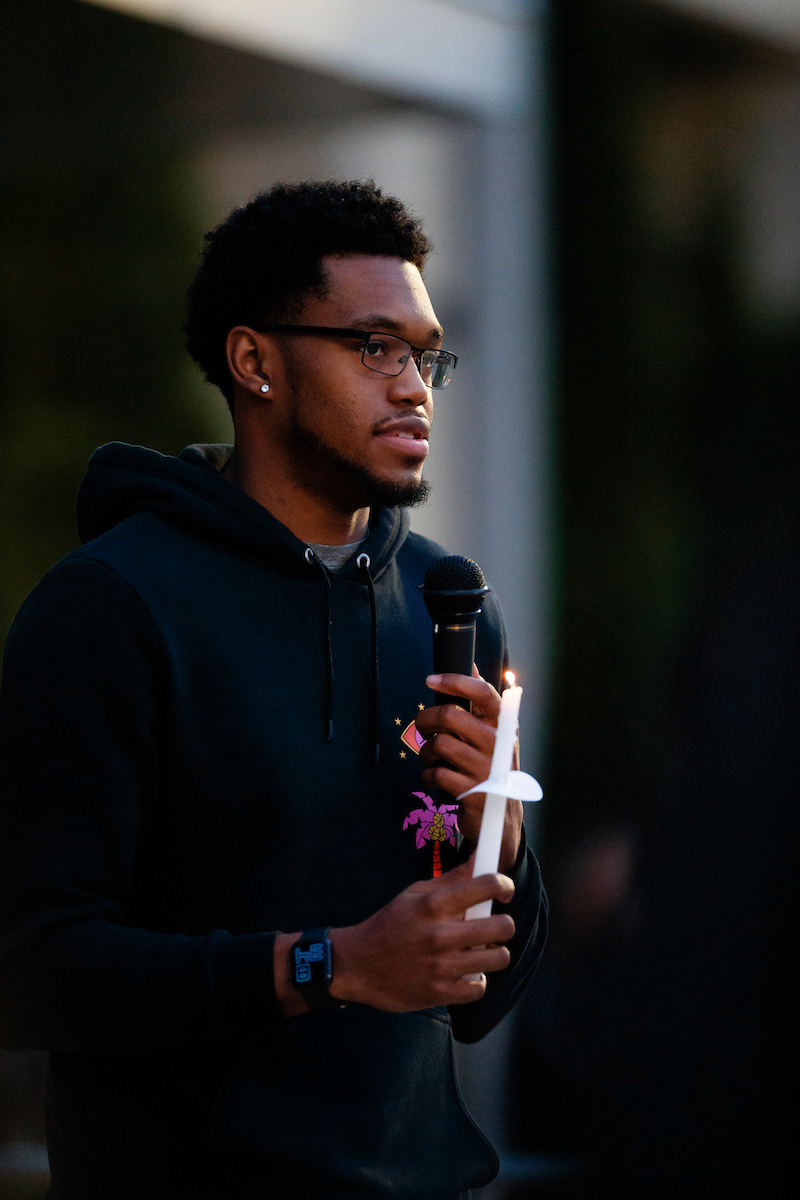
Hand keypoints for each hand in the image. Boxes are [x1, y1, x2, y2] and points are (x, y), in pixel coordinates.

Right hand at [273, 862, 514, 1016]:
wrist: (356, 965)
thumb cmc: (388, 925)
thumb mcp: (414, 894)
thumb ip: (450, 879)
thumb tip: (480, 858)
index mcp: (433, 904)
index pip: (487, 885)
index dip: (503, 885)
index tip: (503, 890)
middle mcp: (440, 934)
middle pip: (503, 926)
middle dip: (503, 924)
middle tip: (493, 925)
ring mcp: (441, 966)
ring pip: (498, 958)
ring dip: (493, 953)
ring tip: (480, 951)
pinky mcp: (440, 992)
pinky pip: (480, 987)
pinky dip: (475, 980)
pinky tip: (464, 972)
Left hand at [416, 670, 522, 871]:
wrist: (502, 815)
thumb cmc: (490, 765)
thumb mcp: (492, 734)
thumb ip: (480, 703)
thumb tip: (471, 664)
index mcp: (502, 725)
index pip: (482, 692)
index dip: (455, 681)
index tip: (431, 679)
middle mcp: (497, 744)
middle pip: (449, 715)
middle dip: (426, 720)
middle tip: (423, 728)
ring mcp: (486, 769)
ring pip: (438, 744)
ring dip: (425, 752)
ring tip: (431, 757)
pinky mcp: (472, 792)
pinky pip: (435, 773)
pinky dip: (427, 775)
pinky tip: (434, 777)